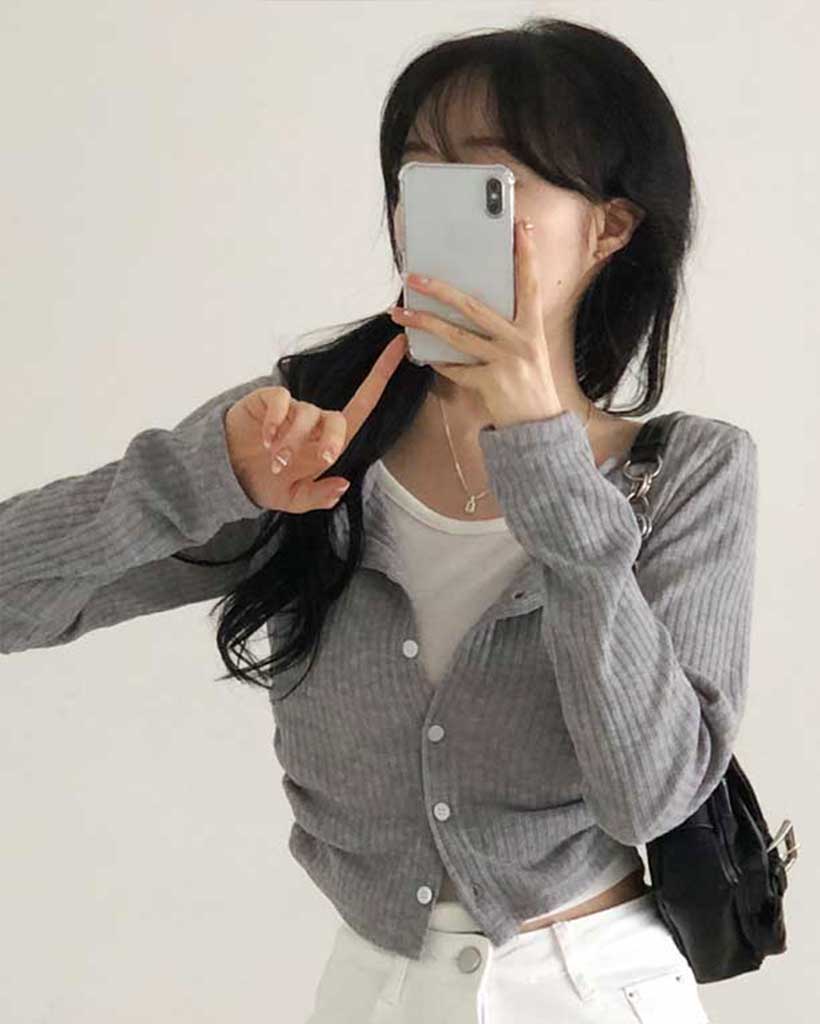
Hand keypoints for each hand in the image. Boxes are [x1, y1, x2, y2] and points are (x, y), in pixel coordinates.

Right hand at [225, 333, 407, 511]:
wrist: (229, 473)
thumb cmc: (266, 481)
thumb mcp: (293, 500)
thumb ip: (318, 497)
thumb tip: (342, 485)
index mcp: (327, 443)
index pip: (362, 408)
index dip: (381, 377)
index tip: (401, 348)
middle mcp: (314, 423)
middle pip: (338, 418)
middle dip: (331, 441)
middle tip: (320, 461)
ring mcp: (292, 409)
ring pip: (307, 414)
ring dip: (294, 441)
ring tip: (275, 460)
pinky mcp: (269, 401)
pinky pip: (281, 401)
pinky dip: (276, 421)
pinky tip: (266, 439)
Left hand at [388, 219, 563, 429]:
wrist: (538, 426)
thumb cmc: (531, 384)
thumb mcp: (529, 350)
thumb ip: (509, 328)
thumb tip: (474, 305)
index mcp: (532, 328)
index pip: (529, 284)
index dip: (526, 255)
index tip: (519, 227)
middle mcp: (519, 342)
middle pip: (475, 307)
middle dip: (441, 290)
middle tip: (415, 277)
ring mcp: (503, 363)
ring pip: (456, 336)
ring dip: (424, 323)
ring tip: (401, 313)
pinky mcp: (489, 383)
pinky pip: (455, 369)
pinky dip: (438, 362)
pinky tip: (421, 354)